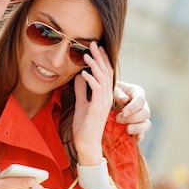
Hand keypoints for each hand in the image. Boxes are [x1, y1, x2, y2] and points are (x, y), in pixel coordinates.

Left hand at [72, 43, 113, 165]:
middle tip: (93, 43)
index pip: (106, 73)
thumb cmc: (84, 127)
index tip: (96, 48)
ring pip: (102, 78)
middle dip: (99, 57)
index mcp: (104, 96)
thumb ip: (82, 90)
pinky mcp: (98, 107)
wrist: (86, 145)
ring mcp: (104, 102)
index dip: (102, 60)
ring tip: (86, 54)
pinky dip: (90, 79)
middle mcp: (107, 97)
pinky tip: (83, 72)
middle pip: (106, 72)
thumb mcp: (81, 104)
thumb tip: (80, 75)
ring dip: (94, 65)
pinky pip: (97, 89)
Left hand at [114, 80, 150, 140]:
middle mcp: (142, 106)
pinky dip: (138, 137)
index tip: (123, 113)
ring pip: (146, 124)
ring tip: (127, 130)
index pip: (140, 100)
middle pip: (145, 113)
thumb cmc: (108, 92)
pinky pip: (142, 135)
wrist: (102, 102)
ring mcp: (141, 118)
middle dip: (133, 118)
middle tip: (118, 119)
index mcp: (137, 93)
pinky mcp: (137, 129)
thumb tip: (125, 99)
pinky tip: (133, 138)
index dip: (133, 107)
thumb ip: (117, 93)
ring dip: (138, 128)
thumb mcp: (112, 90)